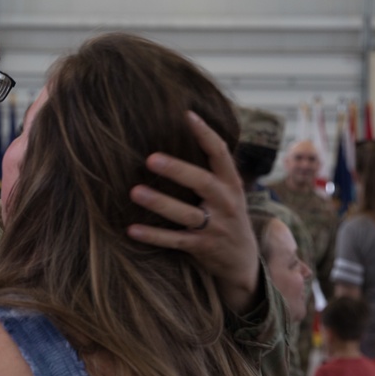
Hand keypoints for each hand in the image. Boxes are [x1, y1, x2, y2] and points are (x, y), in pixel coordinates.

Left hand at [127, 111, 259, 314]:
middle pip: (203, 183)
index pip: (220, 153)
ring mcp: (215, 227)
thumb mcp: (228, 190)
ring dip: (160, 203)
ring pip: (186, 214)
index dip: (205, 134)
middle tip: (150, 158)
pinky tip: (132, 229)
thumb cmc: (226, 215)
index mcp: (230, 183)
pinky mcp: (202, 247)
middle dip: (178, 170)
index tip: (187, 114)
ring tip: (135, 192)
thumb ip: (212, 168)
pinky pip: (175, 241)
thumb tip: (188, 130)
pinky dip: (153, 236)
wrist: (243, 261)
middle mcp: (225, 203)